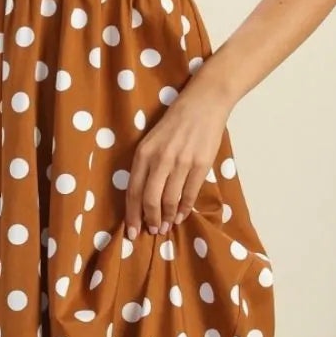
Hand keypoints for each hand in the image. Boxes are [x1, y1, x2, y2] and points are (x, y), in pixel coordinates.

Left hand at [123, 71, 234, 239]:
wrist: (203, 103)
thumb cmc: (175, 123)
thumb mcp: (152, 141)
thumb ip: (146, 166)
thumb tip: (143, 198)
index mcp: (143, 153)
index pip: (133, 191)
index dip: (132, 215)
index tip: (132, 232)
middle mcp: (160, 159)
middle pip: (150, 200)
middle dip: (150, 220)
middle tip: (153, 232)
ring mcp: (181, 162)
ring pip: (170, 200)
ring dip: (168, 217)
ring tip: (167, 227)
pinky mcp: (200, 164)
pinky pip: (189, 194)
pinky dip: (185, 209)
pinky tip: (182, 216)